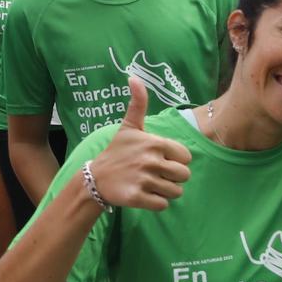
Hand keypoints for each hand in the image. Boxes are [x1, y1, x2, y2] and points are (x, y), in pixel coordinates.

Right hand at [87, 79, 193, 210]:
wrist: (95, 178)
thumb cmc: (118, 151)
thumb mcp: (129, 127)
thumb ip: (138, 104)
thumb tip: (133, 77)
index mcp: (155, 143)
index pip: (186, 157)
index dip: (176, 161)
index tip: (160, 160)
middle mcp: (151, 161)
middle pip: (184, 176)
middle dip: (173, 178)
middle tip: (155, 174)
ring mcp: (144, 180)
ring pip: (176, 192)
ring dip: (165, 191)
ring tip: (149, 184)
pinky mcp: (137, 198)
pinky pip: (163, 205)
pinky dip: (156, 203)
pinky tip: (143, 195)